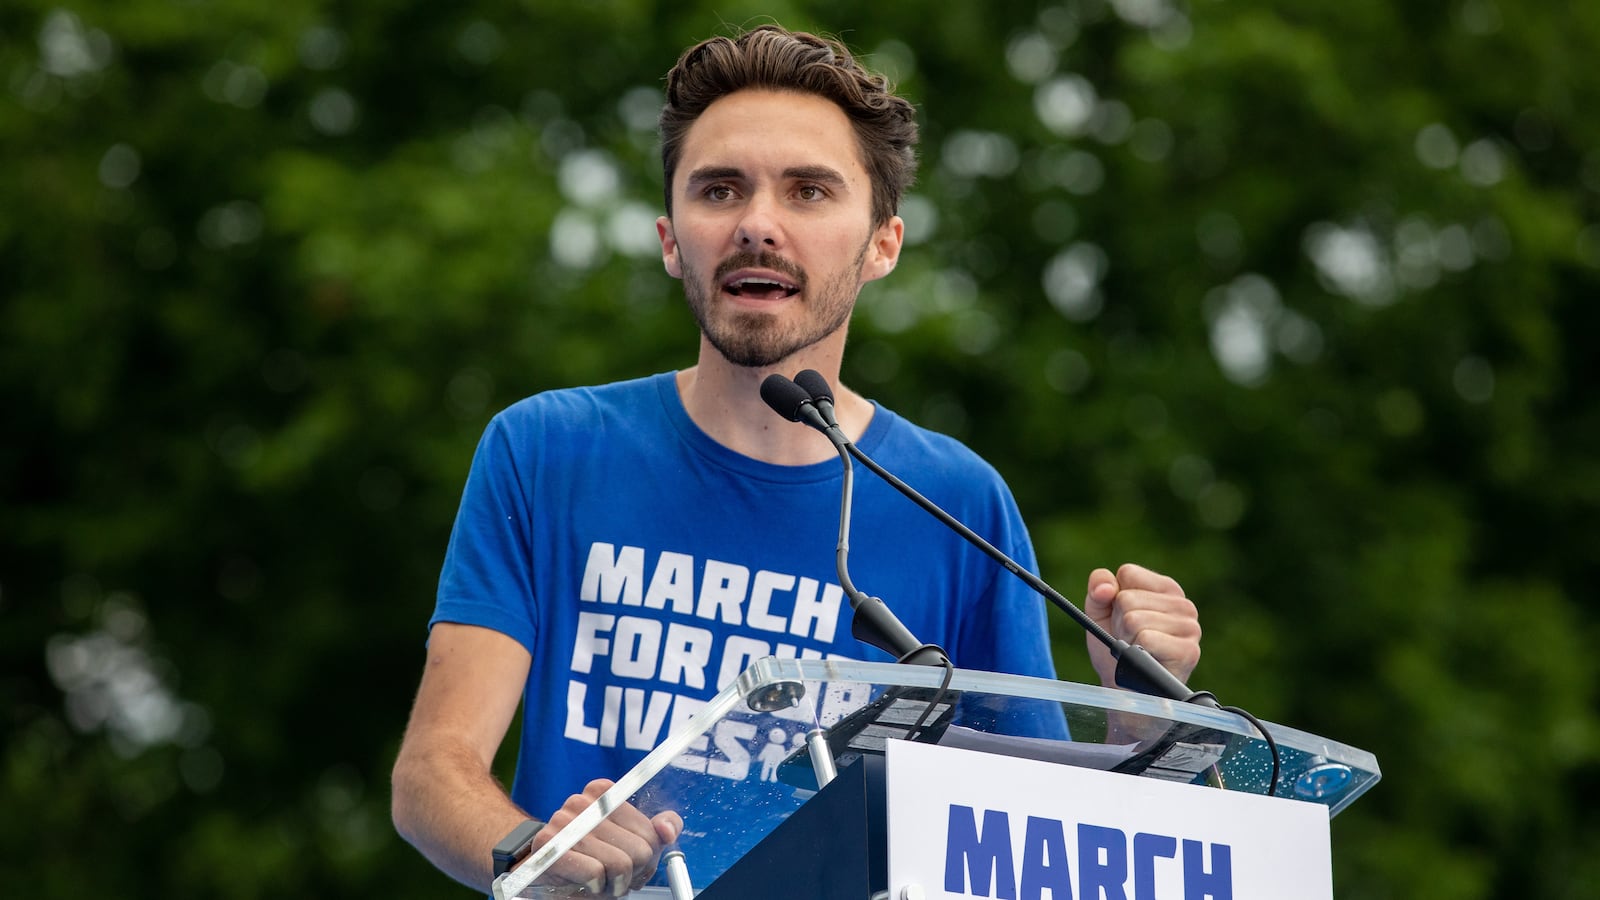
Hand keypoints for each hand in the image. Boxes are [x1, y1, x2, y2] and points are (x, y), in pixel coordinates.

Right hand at [529, 779, 683, 896]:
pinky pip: (595, 873)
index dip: (646, 858)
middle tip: (615, 876)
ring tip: (600, 880)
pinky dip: (595, 886)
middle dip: (631, 872)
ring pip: (619, 864)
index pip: (650, 834)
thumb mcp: (630, 841)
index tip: (631, 862)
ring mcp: (564, 823)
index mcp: (605, 793)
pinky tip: (585, 883)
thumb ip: (656, 831)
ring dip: (613, 883)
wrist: (543, 869)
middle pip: (639, 850)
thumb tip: (667, 830)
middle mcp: (583, 802)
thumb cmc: (592, 856)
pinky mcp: (550, 848)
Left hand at [1083, 564, 1201, 689]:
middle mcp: (1183, 605)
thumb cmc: (1116, 648)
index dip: (1115, 598)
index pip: (1127, 573)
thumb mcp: (1100, 614)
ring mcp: (1190, 627)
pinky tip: (1147, 660)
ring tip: (1138, 651)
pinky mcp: (1188, 650)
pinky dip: (1137, 653)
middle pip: (1127, 598)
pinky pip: (1146, 639)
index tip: (1122, 616)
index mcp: (1166, 589)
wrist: (1125, 689)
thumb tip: (1104, 587)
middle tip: (1130, 640)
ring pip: (1134, 619)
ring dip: (1127, 640)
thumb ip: (1097, 590)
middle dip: (1119, 623)